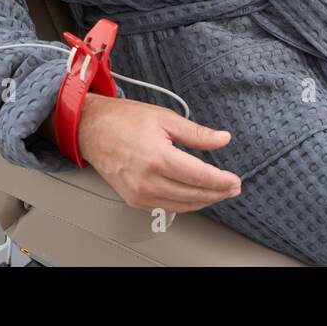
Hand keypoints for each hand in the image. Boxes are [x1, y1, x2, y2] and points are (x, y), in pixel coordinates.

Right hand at [78, 93, 242, 212]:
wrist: (91, 129)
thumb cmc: (124, 120)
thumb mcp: (166, 118)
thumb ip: (197, 133)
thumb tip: (222, 139)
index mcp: (158, 158)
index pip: (199, 177)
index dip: (221, 181)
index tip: (235, 180)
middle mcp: (147, 180)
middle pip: (193, 194)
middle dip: (217, 193)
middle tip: (233, 187)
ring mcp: (138, 193)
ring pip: (181, 206)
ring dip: (204, 201)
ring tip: (219, 193)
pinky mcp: (133, 199)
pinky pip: (165, 207)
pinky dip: (184, 204)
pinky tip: (194, 196)